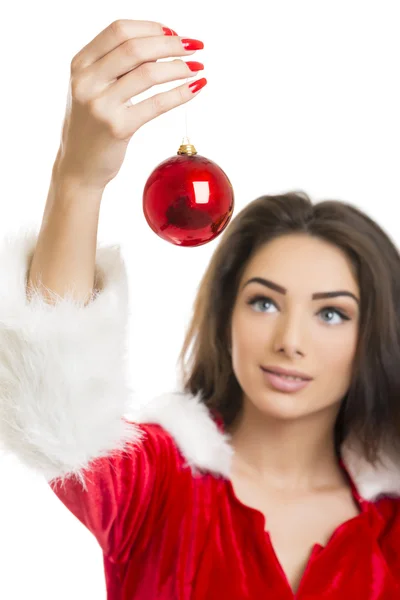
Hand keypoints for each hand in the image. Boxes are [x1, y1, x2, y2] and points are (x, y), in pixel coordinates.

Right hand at [54, 19, 205, 190]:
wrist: (78, 167)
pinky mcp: (117, 128)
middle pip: (136, 48)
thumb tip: (161, 43)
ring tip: (197, 68)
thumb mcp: (92, 88)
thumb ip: (114, 66)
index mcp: (80, 64)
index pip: (119, 30)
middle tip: (195, 47)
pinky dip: (180, 93)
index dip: (151, 28)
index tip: (174, 33)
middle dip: (171, 44)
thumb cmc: (92, 126)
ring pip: (148, 73)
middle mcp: (86, 81)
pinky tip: (195, 88)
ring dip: (179, 67)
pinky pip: (156, 104)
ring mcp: (101, 105)